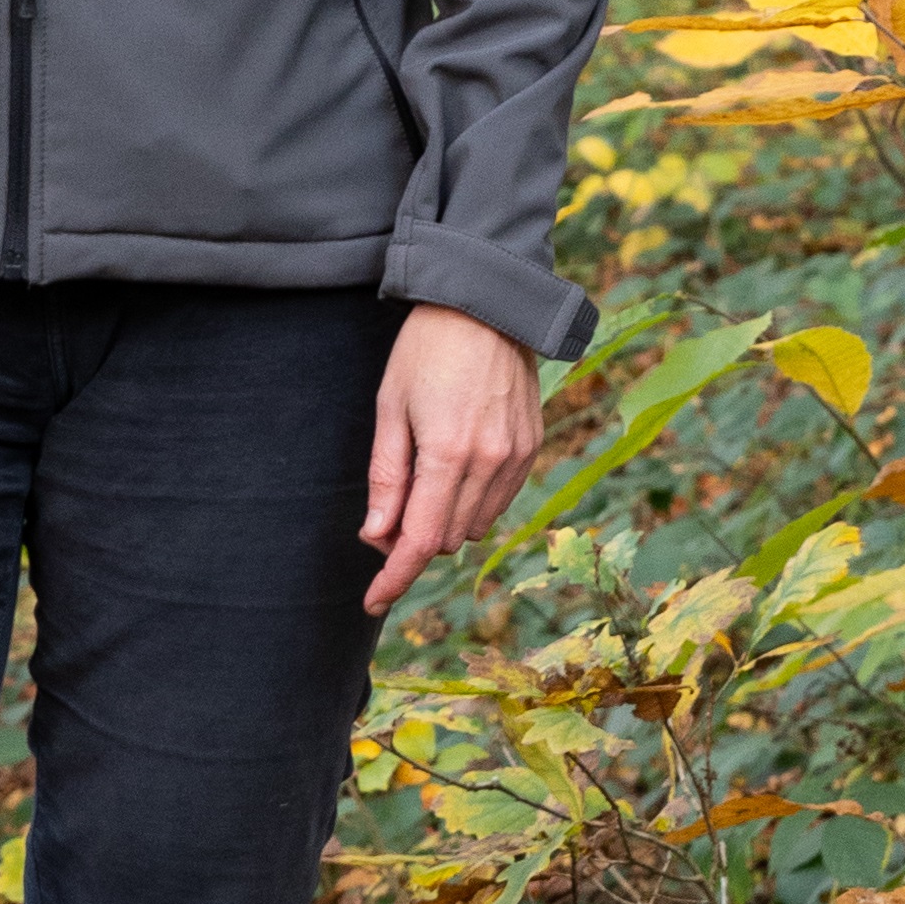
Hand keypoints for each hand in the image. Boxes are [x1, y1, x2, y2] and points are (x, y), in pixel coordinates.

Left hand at [358, 303, 544, 613]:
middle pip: (446, 537)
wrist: (485, 303)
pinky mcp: (532, 447)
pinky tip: (453, 470)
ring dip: (443, 521)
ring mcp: (517, 457)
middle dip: (411, 539)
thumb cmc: (426, 350)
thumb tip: (377, 536)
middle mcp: (490, 463)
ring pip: (474, 524)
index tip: (373, 600)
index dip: (394, 576)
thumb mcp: (390, 408)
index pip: (420, 540)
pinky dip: (471, 502)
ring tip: (420, 479)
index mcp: (448, 454)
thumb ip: (386, 477)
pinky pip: (498, 500)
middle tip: (386, 512)